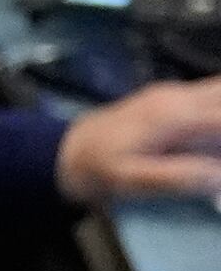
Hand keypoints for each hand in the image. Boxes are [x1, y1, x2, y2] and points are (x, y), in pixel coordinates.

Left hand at [58, 77, 220, 204]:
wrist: (65, 150)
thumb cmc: (98, 168)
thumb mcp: (131, 180)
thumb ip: (177, 177)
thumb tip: (220, 175)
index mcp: (172, 115)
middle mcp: (178, 96)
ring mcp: (176, 93)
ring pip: (220, 89)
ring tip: (217, 148)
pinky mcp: (174, 99)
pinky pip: (213, 96)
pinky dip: (219, 108)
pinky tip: (214, 141)